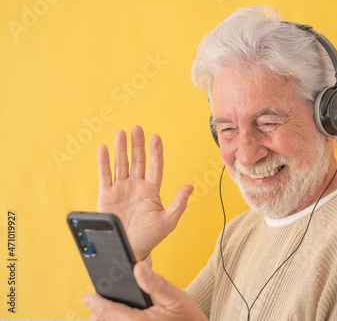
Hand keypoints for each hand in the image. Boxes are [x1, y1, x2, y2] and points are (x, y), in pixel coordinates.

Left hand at [84, 261, 206, 320]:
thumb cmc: (188, 319)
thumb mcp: (176, 297)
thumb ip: (156, 283)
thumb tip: (138, 267)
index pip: (108, 312)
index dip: (95, 303)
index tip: (88, 297)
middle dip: (98, 313)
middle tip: (95, 303)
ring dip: (106, 320)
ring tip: (104, 312)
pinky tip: (119, 318)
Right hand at [97, 125, 192, 259]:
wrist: (129, 249)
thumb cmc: (150, 237)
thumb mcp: (168, 221)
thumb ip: (178, 204)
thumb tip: (190, 187)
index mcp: (152, 191)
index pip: (155, 167)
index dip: (156, 152)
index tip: (156, 138)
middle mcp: (137, 186)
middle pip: (138, 161)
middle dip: (137, 145)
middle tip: (137, 128)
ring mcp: (121, 189)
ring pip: (122, 164)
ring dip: (121, 149)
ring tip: (121, 133)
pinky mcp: (107, 195)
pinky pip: (105, 175)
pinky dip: (104, 162)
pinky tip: (104, 149)